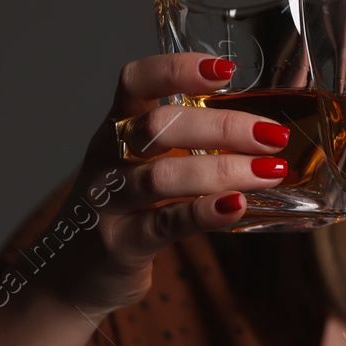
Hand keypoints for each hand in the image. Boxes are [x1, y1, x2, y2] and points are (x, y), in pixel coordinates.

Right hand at [40, 52, 294, 317]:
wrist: (71, 276)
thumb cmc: (124, 214)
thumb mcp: (143, 168)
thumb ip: (186, 148)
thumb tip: (262, 131)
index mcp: (116, 130)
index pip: (136, 82)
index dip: (177, 69)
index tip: (226, 70)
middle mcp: (108, 159)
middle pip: (159, 126)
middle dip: (223, 126)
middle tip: (273, 135)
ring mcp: (109, 202)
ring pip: (162, 175)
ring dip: (223, 170)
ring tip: (271, 171)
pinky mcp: (121, 243)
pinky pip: (165, 224)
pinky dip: (204, 212)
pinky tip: (237, 206)